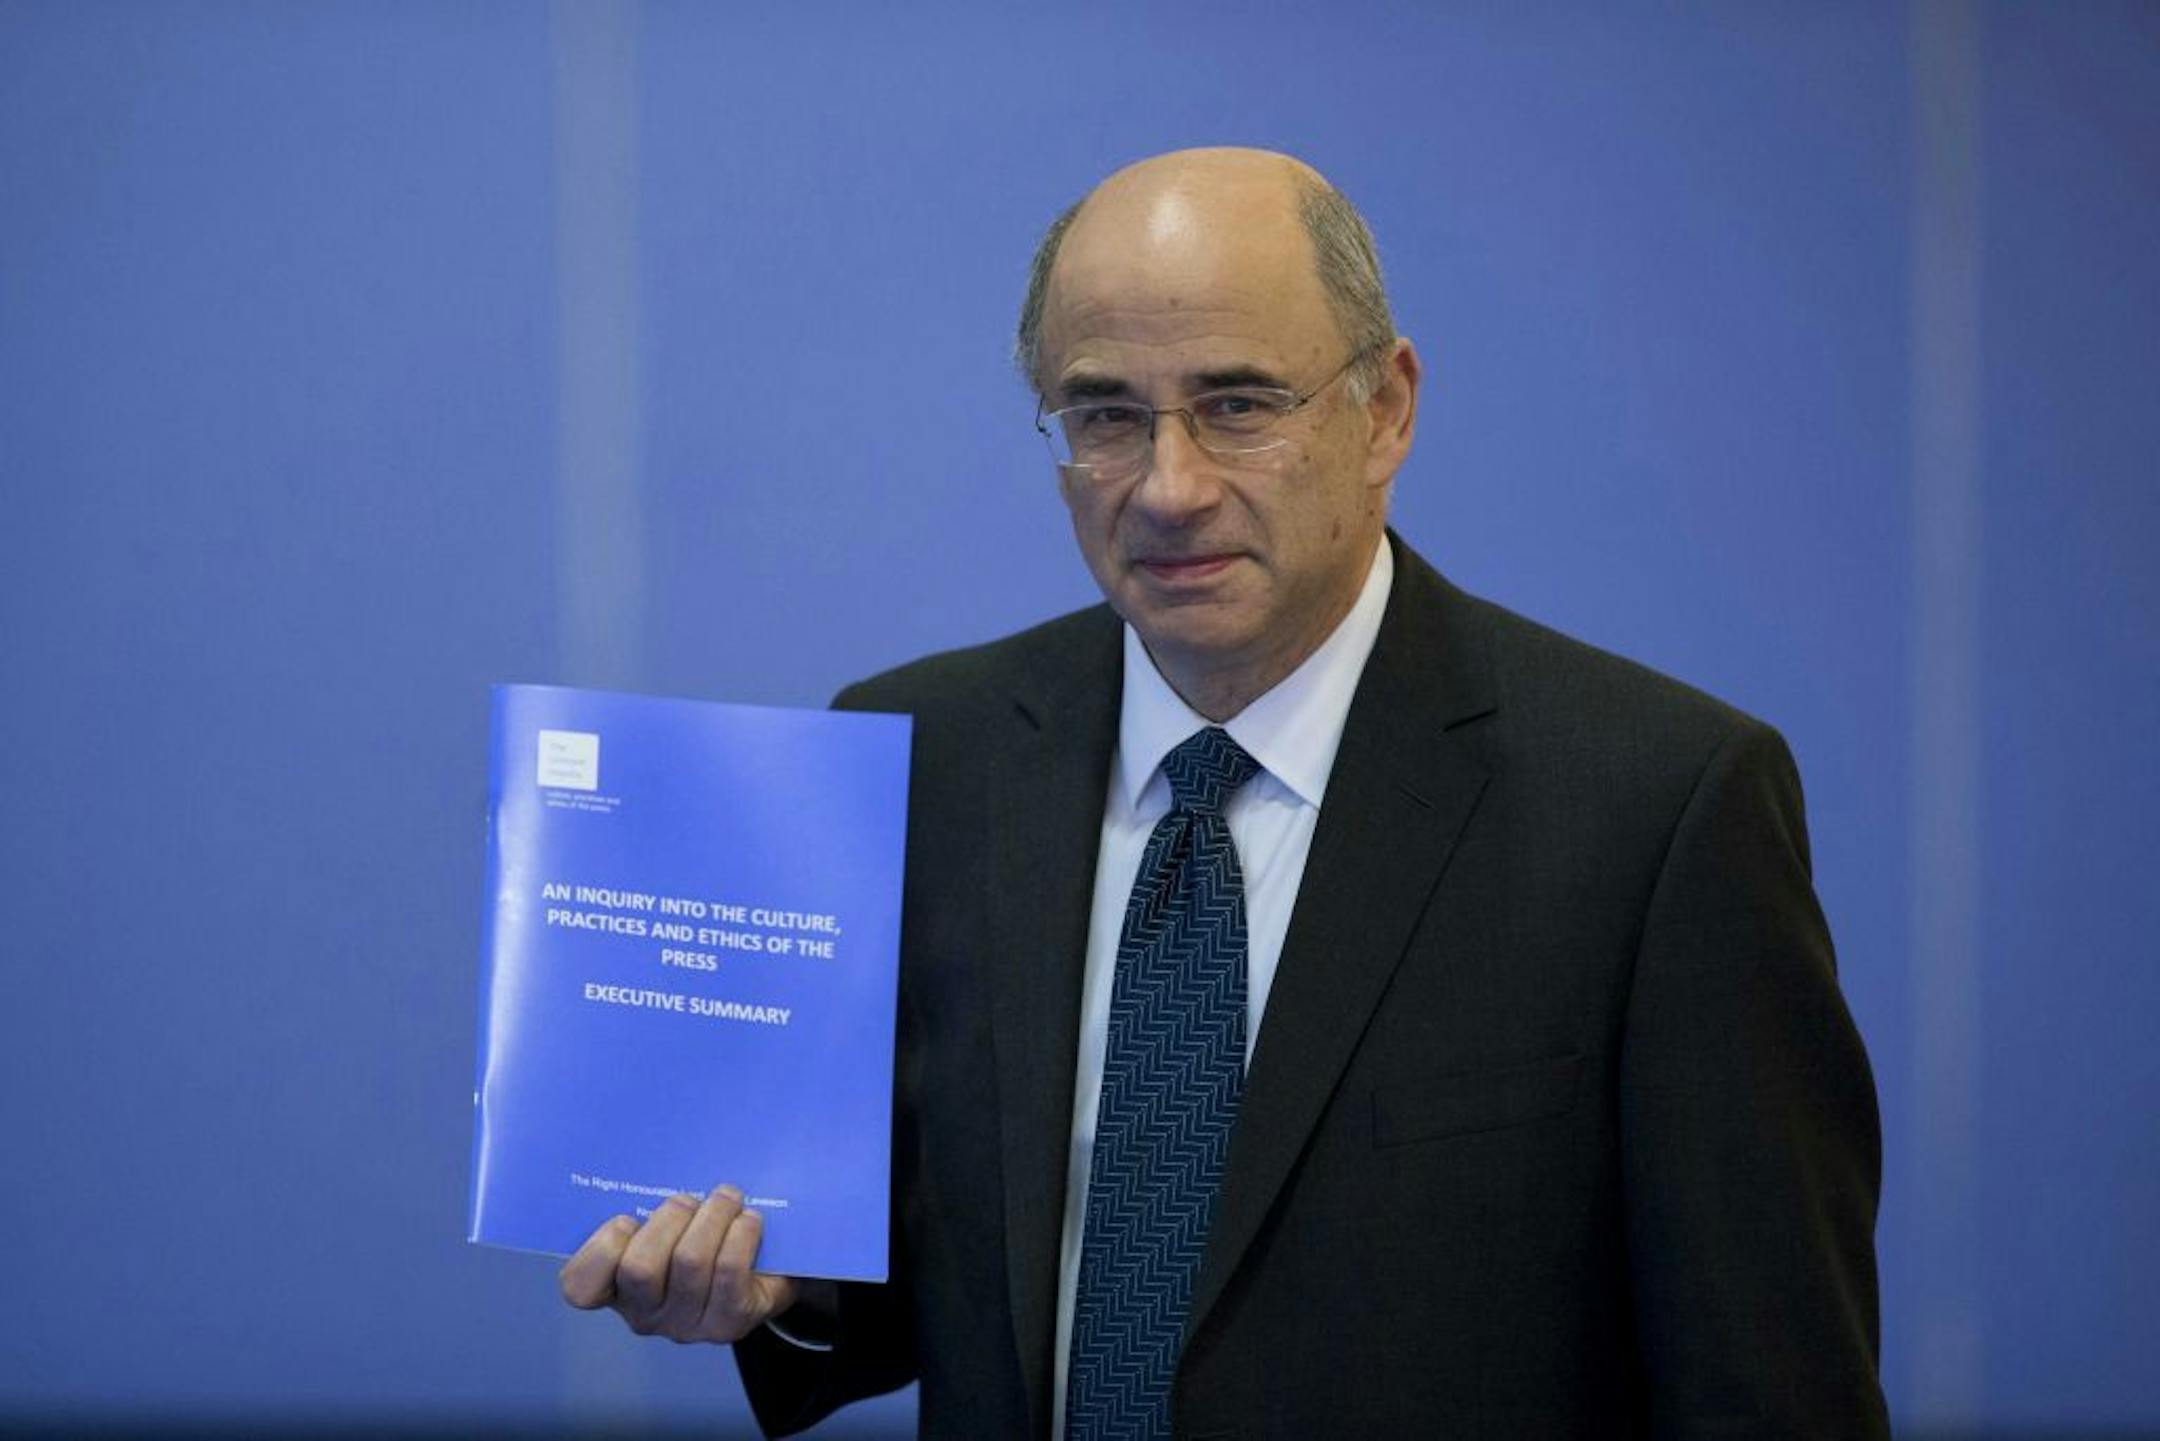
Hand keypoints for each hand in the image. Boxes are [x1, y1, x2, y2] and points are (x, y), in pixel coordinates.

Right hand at [559, 1184, 800, 1343]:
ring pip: (690, 1262)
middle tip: (688, 1199)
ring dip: (712, 1216)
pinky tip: (748, 1219)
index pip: (580, 1287)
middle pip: (639, 1267)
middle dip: (668, 1219)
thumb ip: (646, 1205)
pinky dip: (740, 1235)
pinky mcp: (729, 1322)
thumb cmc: (702, 1240)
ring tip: (727, 1197)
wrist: (764, 1277)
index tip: (626, 1219)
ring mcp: (686, 1324)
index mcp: (616, 1289)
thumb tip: (649, 1153)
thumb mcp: (667, 1227)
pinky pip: (729, 1270)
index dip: (601, 1249)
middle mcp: (645, 1315)